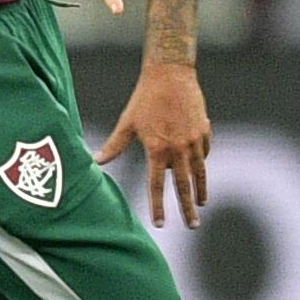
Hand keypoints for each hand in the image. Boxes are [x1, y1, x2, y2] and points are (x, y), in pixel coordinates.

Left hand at [95, 55, 209, 227]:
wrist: (171, 73)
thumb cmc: (144, 98)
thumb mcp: (127, 122)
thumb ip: (114, 145)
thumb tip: (94, 160)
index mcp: (157, 149)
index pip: (157, 185)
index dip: (158, 206)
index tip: (160, 224)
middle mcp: (178, 148)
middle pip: (184, 185)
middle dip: (188, 208)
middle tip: (192, 226)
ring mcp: (194, 140)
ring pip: (199, 172)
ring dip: (200, 190)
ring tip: (202, 204)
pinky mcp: (204, 130)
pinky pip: (204, 152)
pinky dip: (202, 162)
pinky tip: (200, 169)